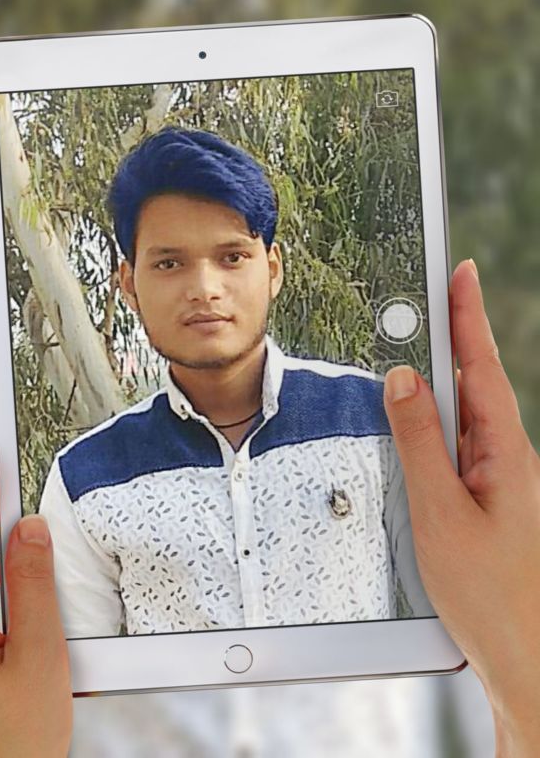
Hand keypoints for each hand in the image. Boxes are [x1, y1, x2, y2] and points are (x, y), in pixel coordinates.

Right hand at [384, 259, 539, 756]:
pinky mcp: (487, 500)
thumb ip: (420, 441)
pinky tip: (418, 435)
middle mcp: (507, 458)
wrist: (523, 656)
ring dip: (440, 386)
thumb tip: (404, 382)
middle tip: (430, 302)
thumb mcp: (441, 510)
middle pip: (474, 384)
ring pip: (464, 418)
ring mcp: (499, 480)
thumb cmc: (489, 593)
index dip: (469, 316)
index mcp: (504, 452)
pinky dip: (436, 428)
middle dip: (452, 339)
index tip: (461, 271)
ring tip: (413, 361)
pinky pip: (459, 448)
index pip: (481, 366)